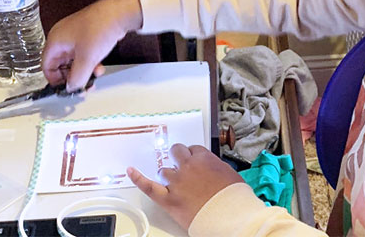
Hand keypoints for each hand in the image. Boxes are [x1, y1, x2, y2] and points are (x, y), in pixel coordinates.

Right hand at [42, 0, 142, 91]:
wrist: (119, 13)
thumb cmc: (100, 28)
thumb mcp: (87, 59)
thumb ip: (77, 77)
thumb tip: (71, 87)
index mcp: (55, 41)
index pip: (47, 66)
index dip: (56, 80)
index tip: (67, 88)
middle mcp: (62, 37)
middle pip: (61, 64)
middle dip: (73, 75)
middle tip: (83, 84)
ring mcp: (75, 35)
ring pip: (75, 60)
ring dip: (84, 70)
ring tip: (95, 74)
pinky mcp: (87, 34)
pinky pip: (84, 53)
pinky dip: (90, 61)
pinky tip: (99, 65)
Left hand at [127, 144, 243, 229]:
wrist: (229, 216)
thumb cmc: (233, 198)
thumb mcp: (230, 175)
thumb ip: (215, 169)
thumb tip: (212, 171)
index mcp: (204, 158)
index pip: (193, 149)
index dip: (193, 156)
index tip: (194, 160)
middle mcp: (188, 167)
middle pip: (176, 153)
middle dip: (178, 158)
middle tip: (182, 165)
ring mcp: (176, 183)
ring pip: (163, 171)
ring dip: (168, 175)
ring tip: (174, 183)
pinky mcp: (168, 199)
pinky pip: (148, 186)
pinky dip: (138, 178)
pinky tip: (131, 171)